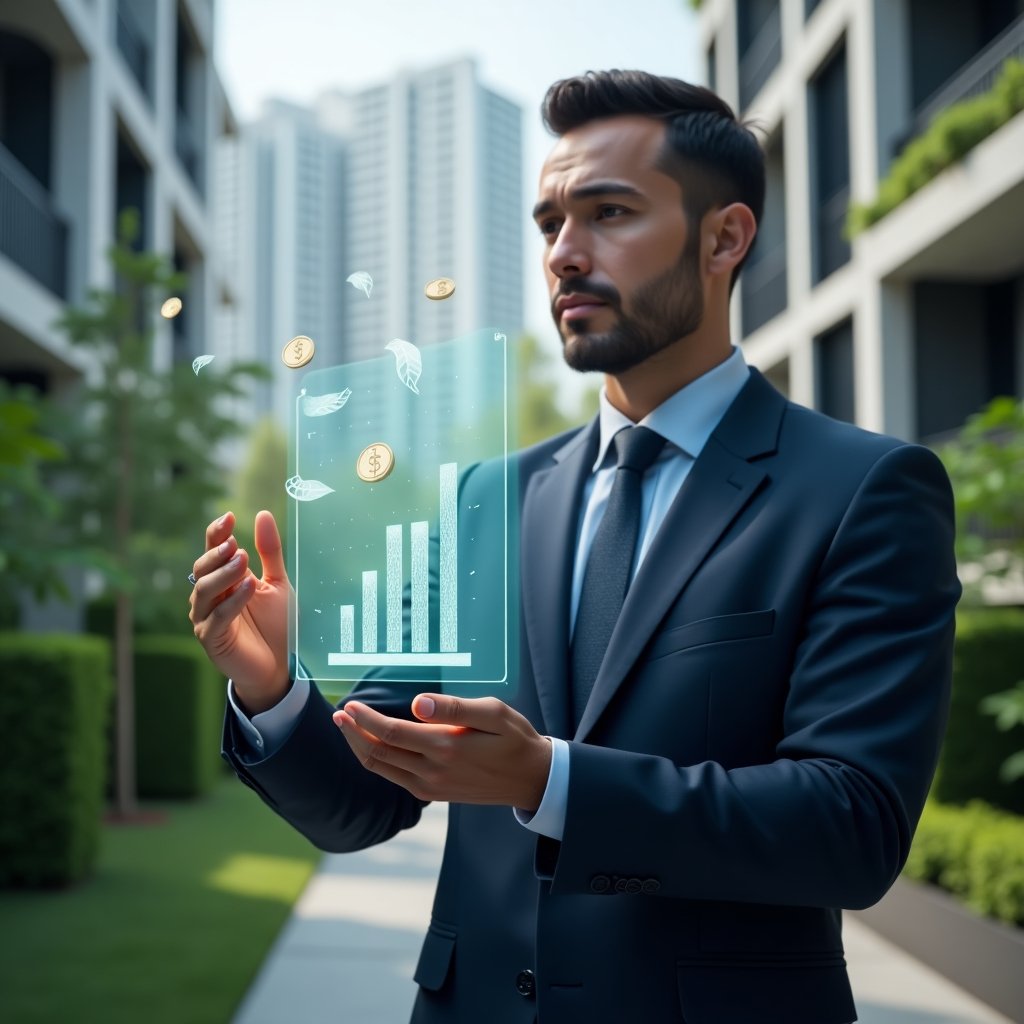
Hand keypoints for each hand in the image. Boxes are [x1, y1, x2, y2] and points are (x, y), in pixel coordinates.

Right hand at [189, 510, 291, 712]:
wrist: (279, 665)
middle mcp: (209, 596)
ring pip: (205, 591)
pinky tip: (248, 587)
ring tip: (242, 561)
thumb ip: (269, 552)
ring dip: (224, 574)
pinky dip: (232, 601)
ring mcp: (206, 618)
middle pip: (202, 569)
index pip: (212, 551)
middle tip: (235, 545)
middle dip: (217, 554)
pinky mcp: (212, 639)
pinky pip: (218, 617)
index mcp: (222, 579)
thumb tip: (262, 514)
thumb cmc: (276, 623)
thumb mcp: (277, 582)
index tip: (229, 517)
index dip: (216, 534)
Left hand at [333, 695, 551, 809]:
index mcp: (446, 747)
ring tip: (347, 727)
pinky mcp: (434, 793)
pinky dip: (377, 760)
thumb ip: (454, 707)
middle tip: (339, 713)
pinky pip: (395, 777)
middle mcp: (433, 772)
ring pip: (382, 768)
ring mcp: (431, 786)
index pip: (391, 733)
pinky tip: (373, 745)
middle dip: (354, 732)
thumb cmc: (515, 738)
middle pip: (378, 753)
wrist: (532, 779)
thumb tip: (416, 703)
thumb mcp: (494, 713)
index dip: (365, 719)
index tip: (350, 704)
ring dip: (360, 747)